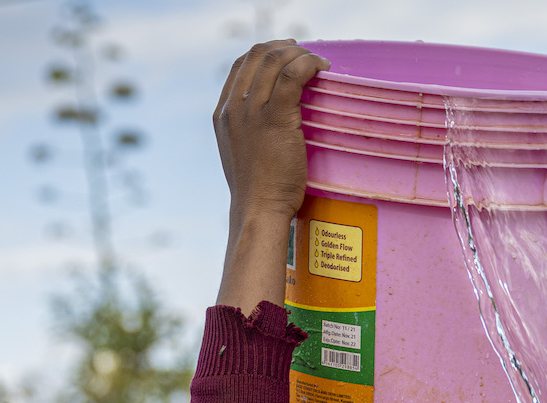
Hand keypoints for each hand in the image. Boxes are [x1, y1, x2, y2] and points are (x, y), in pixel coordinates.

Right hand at [213, 40, 328, 311]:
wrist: (259, 211)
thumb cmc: (258, 191)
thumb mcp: (245, 155)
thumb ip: (251, 132)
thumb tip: (273, 120)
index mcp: (223, 114)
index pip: (241, 65)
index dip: (266, 53)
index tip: (287, 56)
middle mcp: (234, 108)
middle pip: (257, 56)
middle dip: (284, 48)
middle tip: (306, 55)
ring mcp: (253, 112)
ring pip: (275, 61)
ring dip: (300, 54)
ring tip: (318, 62)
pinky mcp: (276, 118)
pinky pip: (293, 76)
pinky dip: (309, 65)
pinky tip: (322, 69)